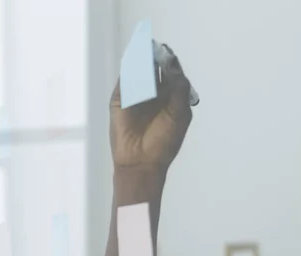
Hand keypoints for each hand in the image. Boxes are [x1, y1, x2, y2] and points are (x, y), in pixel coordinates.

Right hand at [109, 49, 192, 173]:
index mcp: (171, 95)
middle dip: (154, 56)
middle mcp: (154, 92)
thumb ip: (179, 88)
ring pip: (138, 71)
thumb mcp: (179, 113)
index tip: (168, 52)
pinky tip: (130, 66)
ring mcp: (137, 94)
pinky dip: (127, 71)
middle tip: (154, 48)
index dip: (170, 61)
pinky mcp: (121, 99)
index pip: (170, 72)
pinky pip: (124, 80)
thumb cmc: (164, 141)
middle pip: (154, 67)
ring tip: (142, 50)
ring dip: (140, 60)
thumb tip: (172, 62)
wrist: (142, 161)